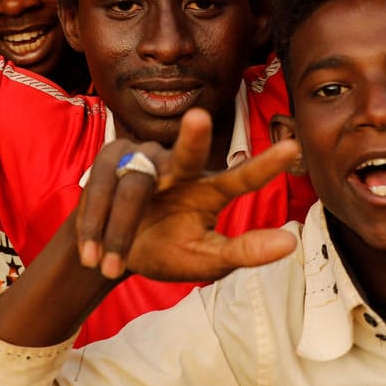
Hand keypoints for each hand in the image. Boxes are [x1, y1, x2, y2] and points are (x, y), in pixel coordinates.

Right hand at [76, 109, 299, 281]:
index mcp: (208, 191)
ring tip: (108, 266)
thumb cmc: (164, 250)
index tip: (294, 148)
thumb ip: (242, 252)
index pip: (240, 178)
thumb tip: (290, 243)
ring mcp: (145, 158)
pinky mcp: (111, 157)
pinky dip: (96, 225)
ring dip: (119, 231)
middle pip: (187, 153)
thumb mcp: (204, 260)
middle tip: (198, 119)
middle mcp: (181, 168)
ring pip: (135, 187)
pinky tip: (91, 251)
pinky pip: (103, 188)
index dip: (265, 165)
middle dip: (192, 137)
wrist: (109, 251)